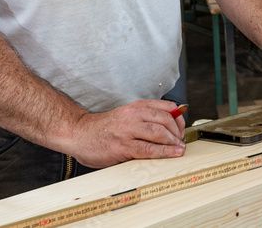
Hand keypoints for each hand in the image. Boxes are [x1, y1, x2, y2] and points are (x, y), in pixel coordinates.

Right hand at [66, 100, 186, 168]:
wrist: (79, 133)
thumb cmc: (104, 128)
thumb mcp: (126, 116)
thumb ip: (144, 118)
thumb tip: (168, 128)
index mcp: (136, 107)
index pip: (167, 107)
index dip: (179, 119)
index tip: (182, 129)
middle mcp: (134, 115)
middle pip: (166, 120)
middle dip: (178, 132)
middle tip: (181, 142)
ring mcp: (128, 130)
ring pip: (159, 133)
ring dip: (173, 142)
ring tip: (179, 149)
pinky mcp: (122, 146)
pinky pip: (148, 149)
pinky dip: (164, 152)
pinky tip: (172, 154)